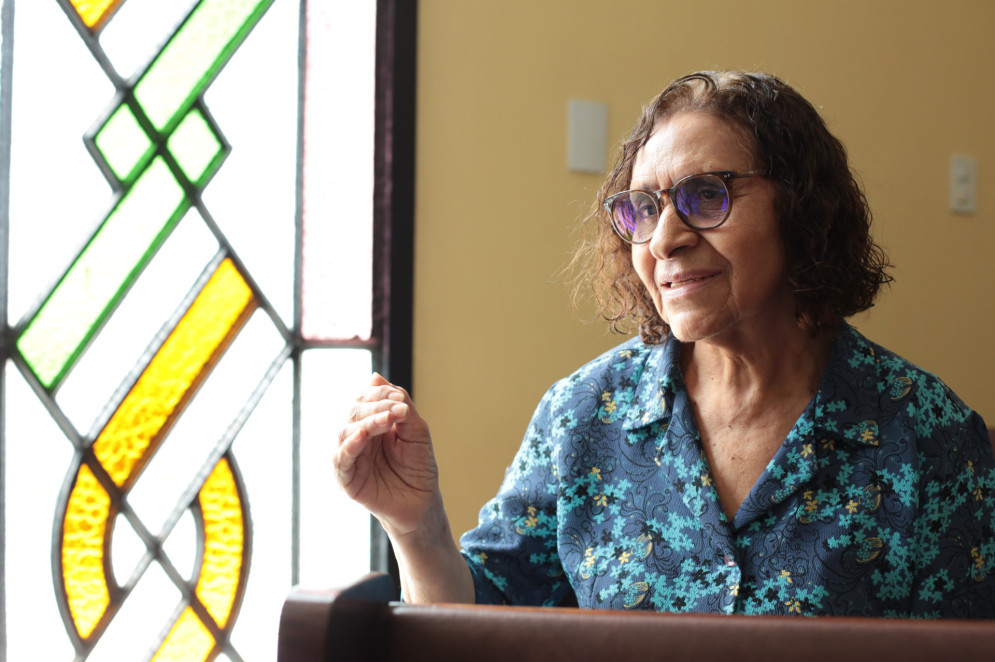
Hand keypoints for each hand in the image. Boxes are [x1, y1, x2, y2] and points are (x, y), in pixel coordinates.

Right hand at [335, 373, 439, 536]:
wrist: (423, 503)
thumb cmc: (418, 467)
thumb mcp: (415, 430)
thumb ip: (400, 404)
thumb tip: (375, 376)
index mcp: (371, 425)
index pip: (364, 401)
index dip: (379, 395)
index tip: (400, 399)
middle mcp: (356, 439)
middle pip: (354, 413)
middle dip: (376, 407)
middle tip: (398, 410)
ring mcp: (350, 458)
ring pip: (346, 432)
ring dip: (367, 422)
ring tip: (388, 419)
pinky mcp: (347, 479)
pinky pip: (341, 459)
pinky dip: (349, 445)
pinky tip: (362, 435)